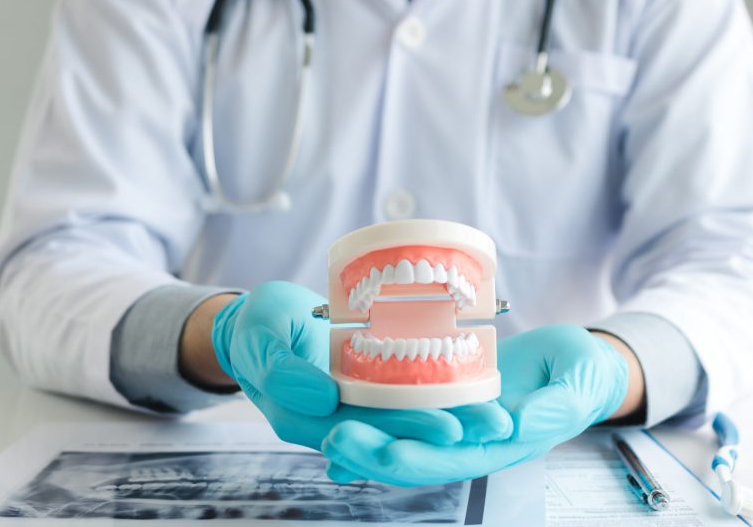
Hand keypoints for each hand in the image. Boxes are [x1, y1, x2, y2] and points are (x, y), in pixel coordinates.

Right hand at [210, 281, 511, 451]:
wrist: (257, 323)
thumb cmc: (255, 327)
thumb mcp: (258, 339)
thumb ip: (283, 371)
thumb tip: (323, 399)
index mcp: (304, 418)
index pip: (364, 430)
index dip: (408, 429)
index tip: (450, 426)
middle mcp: (334, 419)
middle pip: (395, 429)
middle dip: (446, 428)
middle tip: (494, 422)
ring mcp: (352, 404)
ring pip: (406, 414)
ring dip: (451, 415)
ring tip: (497, 413)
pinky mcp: (365, 386)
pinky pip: (403, 393)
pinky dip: (437, 392)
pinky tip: (474, 390)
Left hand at [320, 324, 631, 485]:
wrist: (577, 366)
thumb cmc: (581, 375)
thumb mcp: (576, 387)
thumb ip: (553, 408)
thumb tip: (520, 425)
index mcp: (502, 445)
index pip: (452, 460)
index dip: (414, 459)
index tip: (379, 451)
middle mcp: (472, 440)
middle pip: (415, 454)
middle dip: (373, 451)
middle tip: (333, 438)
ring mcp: (457, 419)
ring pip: (403, 434)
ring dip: (365, 436)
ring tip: (324, 429)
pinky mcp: (449, 394)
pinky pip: (406, 410)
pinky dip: (374, 415)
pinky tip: (339, 414)